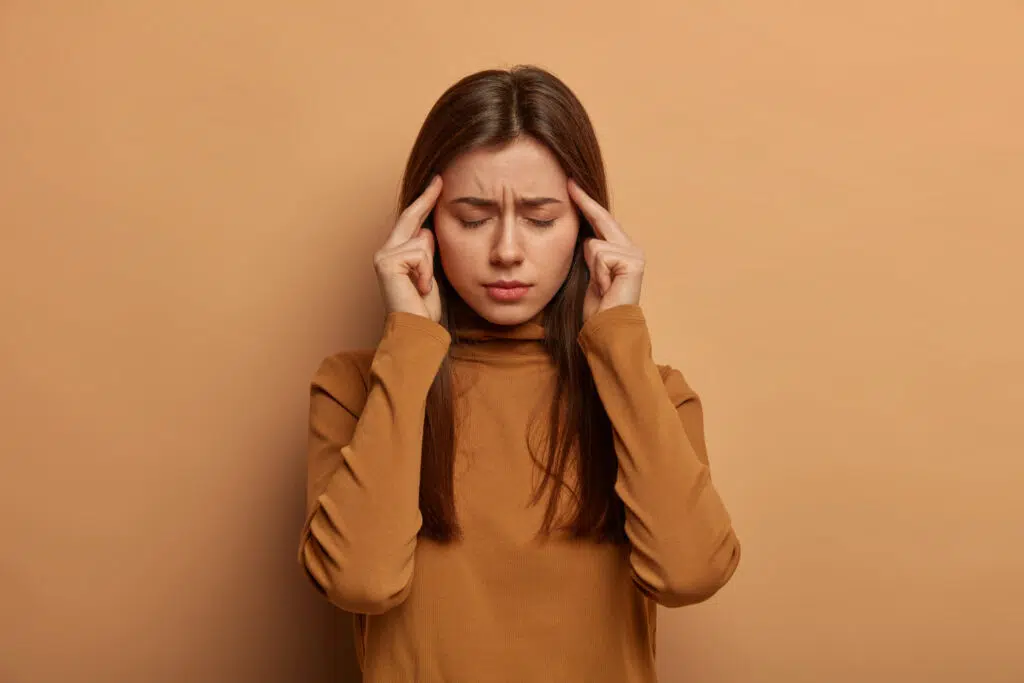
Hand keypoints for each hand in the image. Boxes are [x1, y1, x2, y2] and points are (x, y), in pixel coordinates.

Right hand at [374, 175, 442, 321]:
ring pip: (423, 240)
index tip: (438, 183)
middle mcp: (385, 250)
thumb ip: (426, 251)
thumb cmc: (423, 307)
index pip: (412, 221)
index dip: (425, 202)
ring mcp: (383, 255)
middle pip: (411, 217)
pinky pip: (420, 253)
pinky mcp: (386, 261)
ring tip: (423, 286)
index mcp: (395, 252)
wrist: (416, 329)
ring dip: (430, 266)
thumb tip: (426, 231)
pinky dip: (426, 272)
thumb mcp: (429, 272)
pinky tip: (418, 288)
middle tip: (441, 179)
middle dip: (427, 199)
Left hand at [567, 178, 644, 321]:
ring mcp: (634, 255)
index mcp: (621, 251)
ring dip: (590, 268)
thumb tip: (581, 233)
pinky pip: (600, 255)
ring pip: (594, 244)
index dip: (586, 202)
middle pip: (601, 221)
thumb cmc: (596, 307)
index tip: (571, 183)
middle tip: (568, 181)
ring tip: (600, 285)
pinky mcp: (633, 262)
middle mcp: (631, 249)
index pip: (600, 221)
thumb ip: (588, 252)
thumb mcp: (588, 273)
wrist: (607, 330)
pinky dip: (597, 273)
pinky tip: (606, 287)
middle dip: (584, 203)